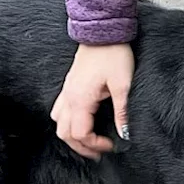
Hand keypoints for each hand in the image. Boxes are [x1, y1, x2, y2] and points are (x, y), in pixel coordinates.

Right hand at [51, 43, 134, 158]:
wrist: (103, 31)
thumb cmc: (113, 54)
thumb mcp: (123, 85)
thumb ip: (122, 112)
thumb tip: (124, 134)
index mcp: (80, 100)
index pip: (80, 134)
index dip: (94, 145)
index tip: (111, 145)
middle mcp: (68, 97)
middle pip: (64, 133)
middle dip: (80, 146)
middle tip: (98, 152)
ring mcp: (66, 91)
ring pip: (59, 122)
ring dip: (72, 135)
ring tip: (89, 141)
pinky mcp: (69, 85)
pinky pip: (60, 110)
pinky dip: (68, 122)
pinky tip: (82, 122)